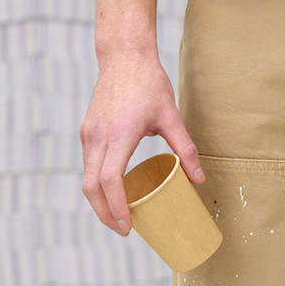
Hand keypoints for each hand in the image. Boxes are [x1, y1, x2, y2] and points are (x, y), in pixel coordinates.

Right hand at [80, 41, 203, 234]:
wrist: (123, 56)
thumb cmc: (149, 83)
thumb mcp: (171, 116)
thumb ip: (185, 149)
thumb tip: (198, 180)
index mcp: (119, 134)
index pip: (109, 181)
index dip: (116, 208)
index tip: (127, 226)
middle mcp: (98, 137)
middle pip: (91, 188)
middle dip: (104, 214)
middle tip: (123, 229)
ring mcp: (89, 134)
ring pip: (86, 178)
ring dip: (99, 201)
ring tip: (119, 215)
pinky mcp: (87, 131)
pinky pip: (88, 165)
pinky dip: (97, 184)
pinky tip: (113, 191)